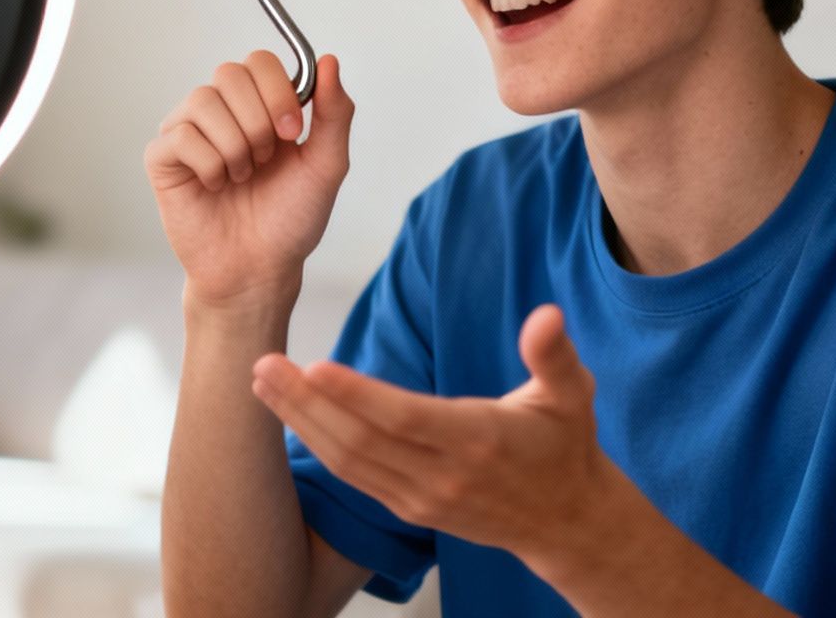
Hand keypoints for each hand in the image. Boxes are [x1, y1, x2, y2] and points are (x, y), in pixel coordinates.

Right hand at [144, 51, 353, 310]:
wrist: (260, 267)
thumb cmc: (290, 218)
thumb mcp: (326, 165)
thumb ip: (334, 113)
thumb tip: (329, 60)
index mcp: (259, 105)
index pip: (259, 61)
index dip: (277, 90)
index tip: (291, 132)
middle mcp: (221, 110)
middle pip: (229, 73)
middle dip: (257, 120)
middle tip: (265, 160)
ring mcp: (188, 131)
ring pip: (203, 101)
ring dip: (234, 146)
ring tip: (241, 176)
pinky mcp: (162, 157)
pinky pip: (181, 136)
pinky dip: (209, 165)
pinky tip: (216, 185)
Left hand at [251, 304, 609, 567]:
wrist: (568, 522)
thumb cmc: (565, 445)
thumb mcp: (572, 394)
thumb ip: (555, 354)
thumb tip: (547, 315)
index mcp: (480, 441)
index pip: (406, 419)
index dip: (358, 396)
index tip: (316, 366)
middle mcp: (445, 476)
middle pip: (362, 441)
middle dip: (307, 403)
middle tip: (262, 364)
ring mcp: (423, 499)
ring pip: (349, 462)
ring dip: (301, 423)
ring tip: (263, 383)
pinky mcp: (410, 509)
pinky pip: (355, 477)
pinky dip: (319, 445)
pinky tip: (293, 415)